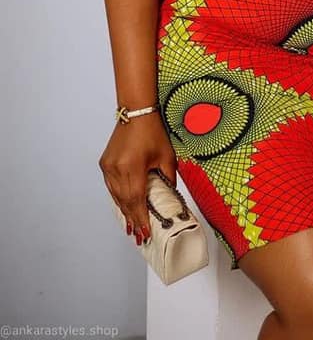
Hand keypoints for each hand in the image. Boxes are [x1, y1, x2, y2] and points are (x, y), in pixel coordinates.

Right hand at [99, 113, 177, 246]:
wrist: (136, 112)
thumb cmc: (152, 131)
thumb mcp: (167, 156)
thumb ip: (169, 179)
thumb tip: (170, 197)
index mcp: (133, 166)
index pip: (136, 200)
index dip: (140, 218)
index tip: (144, 233)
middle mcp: (117, 168)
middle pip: (125, 201)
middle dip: (133, 219)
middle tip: (139, 235)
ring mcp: (108, 166)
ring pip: (116, 196)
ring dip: (125, 211)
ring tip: (132, 226)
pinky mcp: (105, 164)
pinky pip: (111, 187)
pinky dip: (118, 198)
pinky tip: (125, 207)